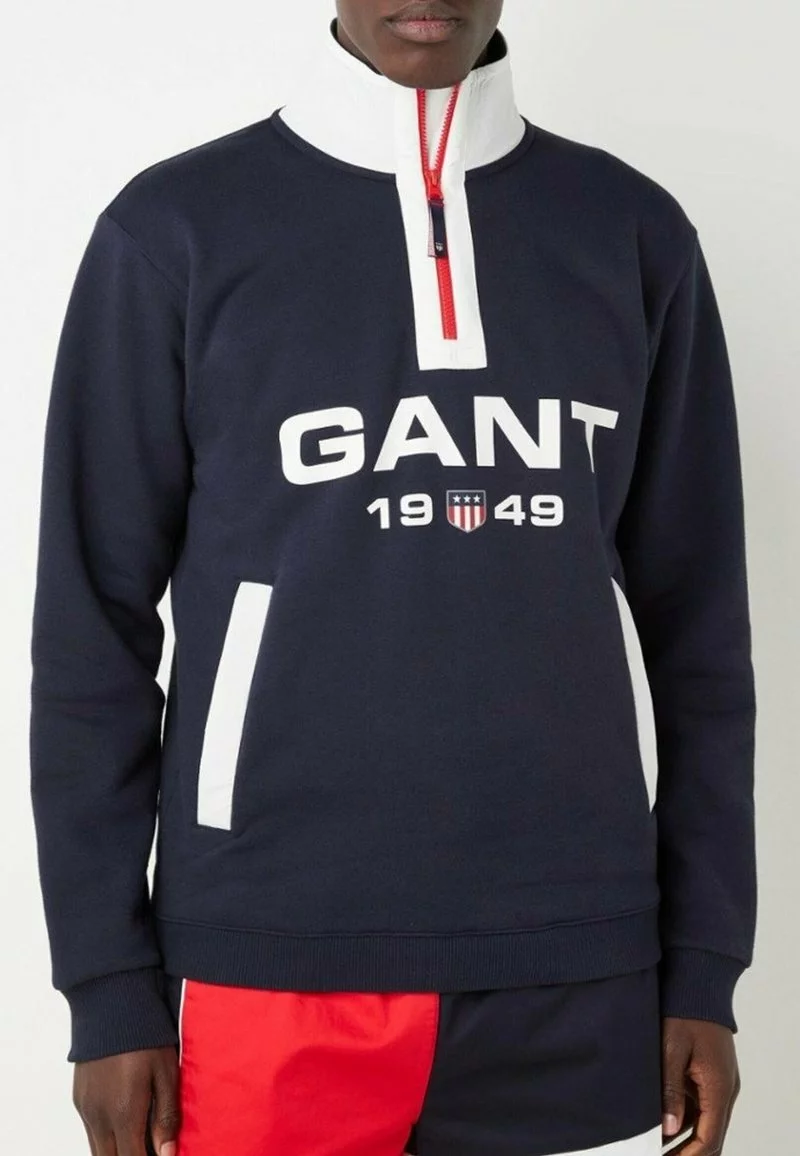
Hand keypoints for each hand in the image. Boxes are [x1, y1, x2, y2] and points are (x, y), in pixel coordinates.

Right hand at [72, 1046, 179, 1155]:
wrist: (110, 1004)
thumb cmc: (145, 1035)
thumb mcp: (166, 1072)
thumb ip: (166, 1116)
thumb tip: (167, 1153)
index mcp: (124, 1112)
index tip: (160, 1154)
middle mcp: (99, 1116)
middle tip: (150, 1147)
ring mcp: (85, 1108)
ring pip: (98, 1149)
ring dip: (117, 1150)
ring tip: (140, 1139)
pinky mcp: (79, 1098)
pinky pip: (90, 1130)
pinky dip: (106, 1137)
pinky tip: (124, 1125)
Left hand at [661, 1017, 740, 1154]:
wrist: (698, 985)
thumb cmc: (686, 1012)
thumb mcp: (671, 1049)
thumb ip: (669, 1090)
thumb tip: (668, 1127)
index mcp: (718, 1087)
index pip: (709, 1138)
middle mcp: (723, 1090)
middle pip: (709, 1135)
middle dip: (687, 1152)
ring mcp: (718, 1083)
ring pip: (704, 1121)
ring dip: (683, 1136)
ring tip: (655, 1144)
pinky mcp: (710, 1075)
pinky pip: (699, 1105)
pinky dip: (683, 1117)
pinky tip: (661, 1122)